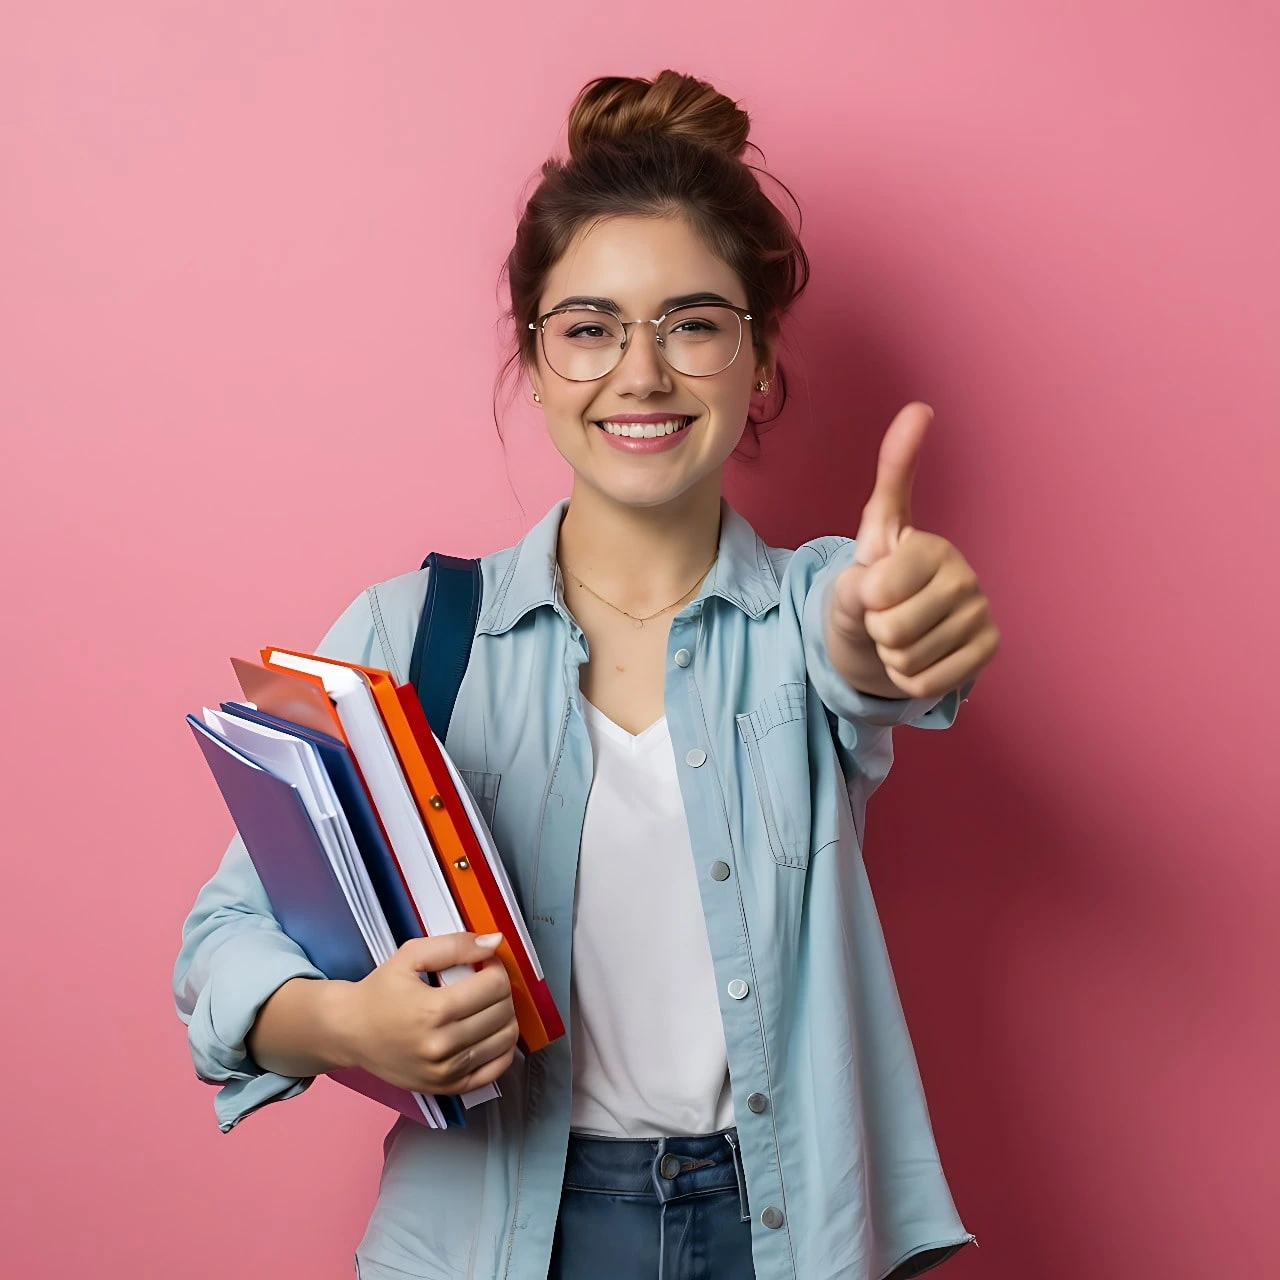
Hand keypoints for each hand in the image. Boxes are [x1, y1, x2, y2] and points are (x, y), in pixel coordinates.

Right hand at [336, 932, 518, 1095]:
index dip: (495, 967)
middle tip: (484, 981)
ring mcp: (446, 1071)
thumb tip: (494, 942)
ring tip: (484, 1004)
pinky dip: (502, 1048)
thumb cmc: (379, 992)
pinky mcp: (448, 1087)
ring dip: (504, 1015)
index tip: (484, 963)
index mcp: (433, 1010)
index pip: (495, 986)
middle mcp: (441, 1045)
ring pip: (505, 1039)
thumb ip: (454, 945)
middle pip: (503, 1011)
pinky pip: (496, 1069)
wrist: (351, 1032)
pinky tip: (489, 1031)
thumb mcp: (410, 955)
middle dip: (500, 990)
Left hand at [825, 402, 999, 699]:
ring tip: (900, 636)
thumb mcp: (865, 544)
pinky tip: (918, 658)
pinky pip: (927, 684)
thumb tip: (921, 408)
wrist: (883, 639)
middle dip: (875, 631)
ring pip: (907, 660)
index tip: (874, 585)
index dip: (862, 598)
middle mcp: (964, 575)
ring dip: (890, 657)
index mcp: (930, 545)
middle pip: (891, 630)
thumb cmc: (871, 587)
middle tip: (885, 616)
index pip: (876, 590)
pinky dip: (910, 679)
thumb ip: (888, 483)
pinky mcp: (988, 651)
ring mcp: (980, 614)